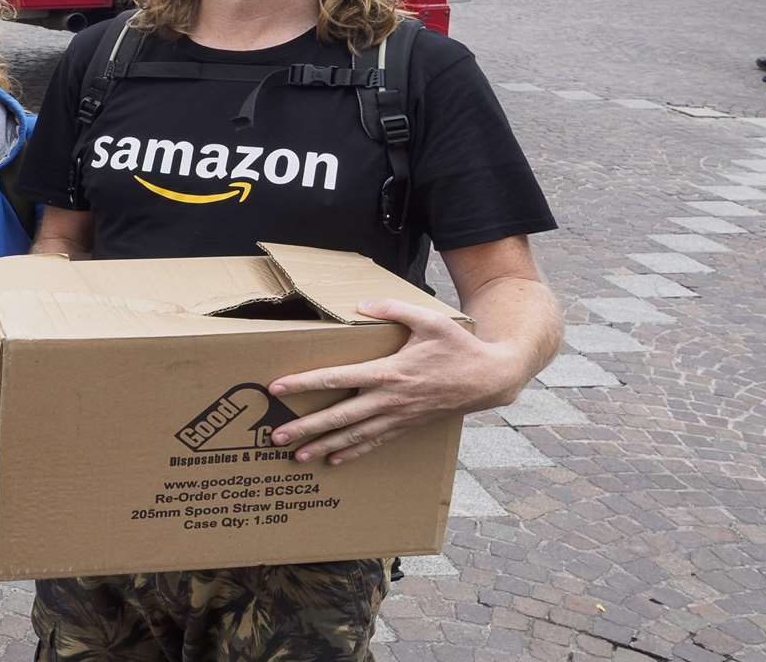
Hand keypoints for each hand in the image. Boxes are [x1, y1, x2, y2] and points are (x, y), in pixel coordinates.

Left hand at [265, 297, 528, 466]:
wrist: (490, 378)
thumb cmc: (459, 346)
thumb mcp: (429, 319)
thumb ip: (393, 309)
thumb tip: (361, 305)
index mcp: (389, 372)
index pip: (337, 378)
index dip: (306, 383)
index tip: (278, 388)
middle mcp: (389, 399)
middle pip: (339, 416)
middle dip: (306, 427)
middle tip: (275, 437)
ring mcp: (398, 416)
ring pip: (354, 436)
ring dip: (325, 447)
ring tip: (297, 456)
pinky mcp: (407, 426)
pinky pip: (375, 442)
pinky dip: (353, 453)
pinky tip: (334, 461)